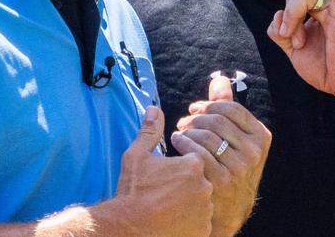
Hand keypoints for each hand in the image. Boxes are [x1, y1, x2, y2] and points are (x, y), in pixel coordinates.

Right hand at [98, 106, 213, 236]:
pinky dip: (191, 223)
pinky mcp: (203, 230)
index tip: (165, 176)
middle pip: (200, 181)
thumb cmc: (132, 191)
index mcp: (193, 164)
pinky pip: (202, 223)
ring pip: (202, 202)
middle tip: (165, 194)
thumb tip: (154, 109)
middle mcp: (205, 185)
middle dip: (185, 186)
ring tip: (168, 208)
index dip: (178, 168)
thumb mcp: (137, 156)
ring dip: (190, 204)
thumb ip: (150, 132)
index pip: (194, 160)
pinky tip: (174, 222)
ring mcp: (206, 209)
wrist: (129, 228)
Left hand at [172, 76, 271, 236]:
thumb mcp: (239, 138)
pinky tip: (176, 143)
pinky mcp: (221, 180)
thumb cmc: (231, 166)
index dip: (209, 105)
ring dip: (187, 130)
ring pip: (205, 135)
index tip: (195, 109)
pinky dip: (182, 143)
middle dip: (195, 118)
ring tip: (179, 132)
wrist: (231, 208)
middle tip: (184, 121)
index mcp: (260, 136)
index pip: (231, 108)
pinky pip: (196, 152)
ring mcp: (238, 167)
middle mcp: (253, 151)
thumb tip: (219, 79)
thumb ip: (228, 108)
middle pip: (216, 120)